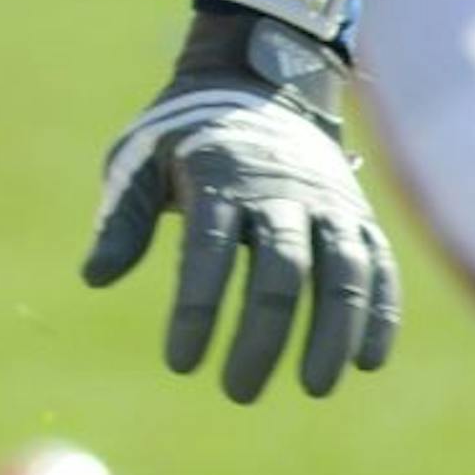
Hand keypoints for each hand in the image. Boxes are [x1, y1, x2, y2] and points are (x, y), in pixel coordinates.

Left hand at [83, 6, 399, 400]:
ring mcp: (326, 201)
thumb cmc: (186, 137)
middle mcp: (278, 190)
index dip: (195, 310)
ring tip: (313, 388)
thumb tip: (94, 277)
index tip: (180, 362)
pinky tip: (366, 363)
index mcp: (218, 178)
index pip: (207, 252)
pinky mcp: (357, 213)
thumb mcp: (140, 161)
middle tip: (237, 392)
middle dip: (261, 335)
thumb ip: (123, 220)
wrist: (256, 83)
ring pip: (341, 271)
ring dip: (333, 332)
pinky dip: (380, 312)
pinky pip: (379, 264)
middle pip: (280, 269)